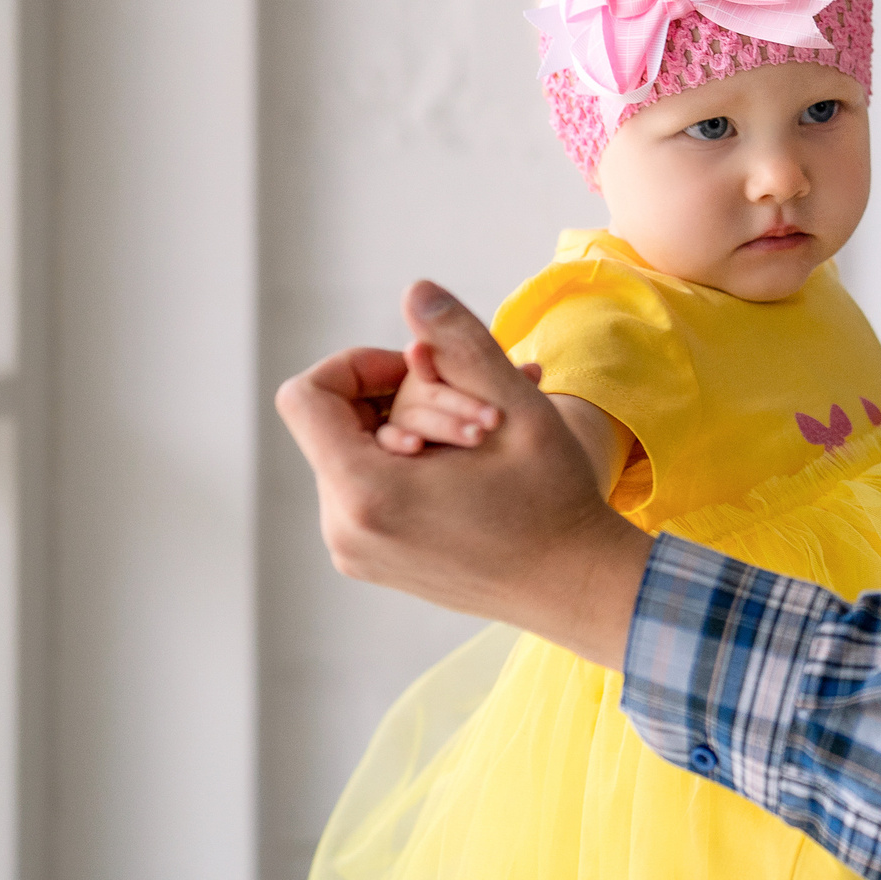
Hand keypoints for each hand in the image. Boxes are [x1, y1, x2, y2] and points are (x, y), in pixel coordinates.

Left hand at [275, 281, 650, 667]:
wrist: (575, 586)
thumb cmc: (552, 500)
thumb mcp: (516, 408)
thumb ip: (461, 344)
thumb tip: (416, 293)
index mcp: (366, 492)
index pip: (305, 397)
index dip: (355, 365)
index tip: (419, 370)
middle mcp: (344, 528)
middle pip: (333, 425)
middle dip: (395, 399)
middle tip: (470, 407)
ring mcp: (356, 550)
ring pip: (353, 455)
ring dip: (406, 429)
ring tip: (476, 437)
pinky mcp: (373, 561)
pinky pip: (367, 490)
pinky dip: (407, 464)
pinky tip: (466, 466)